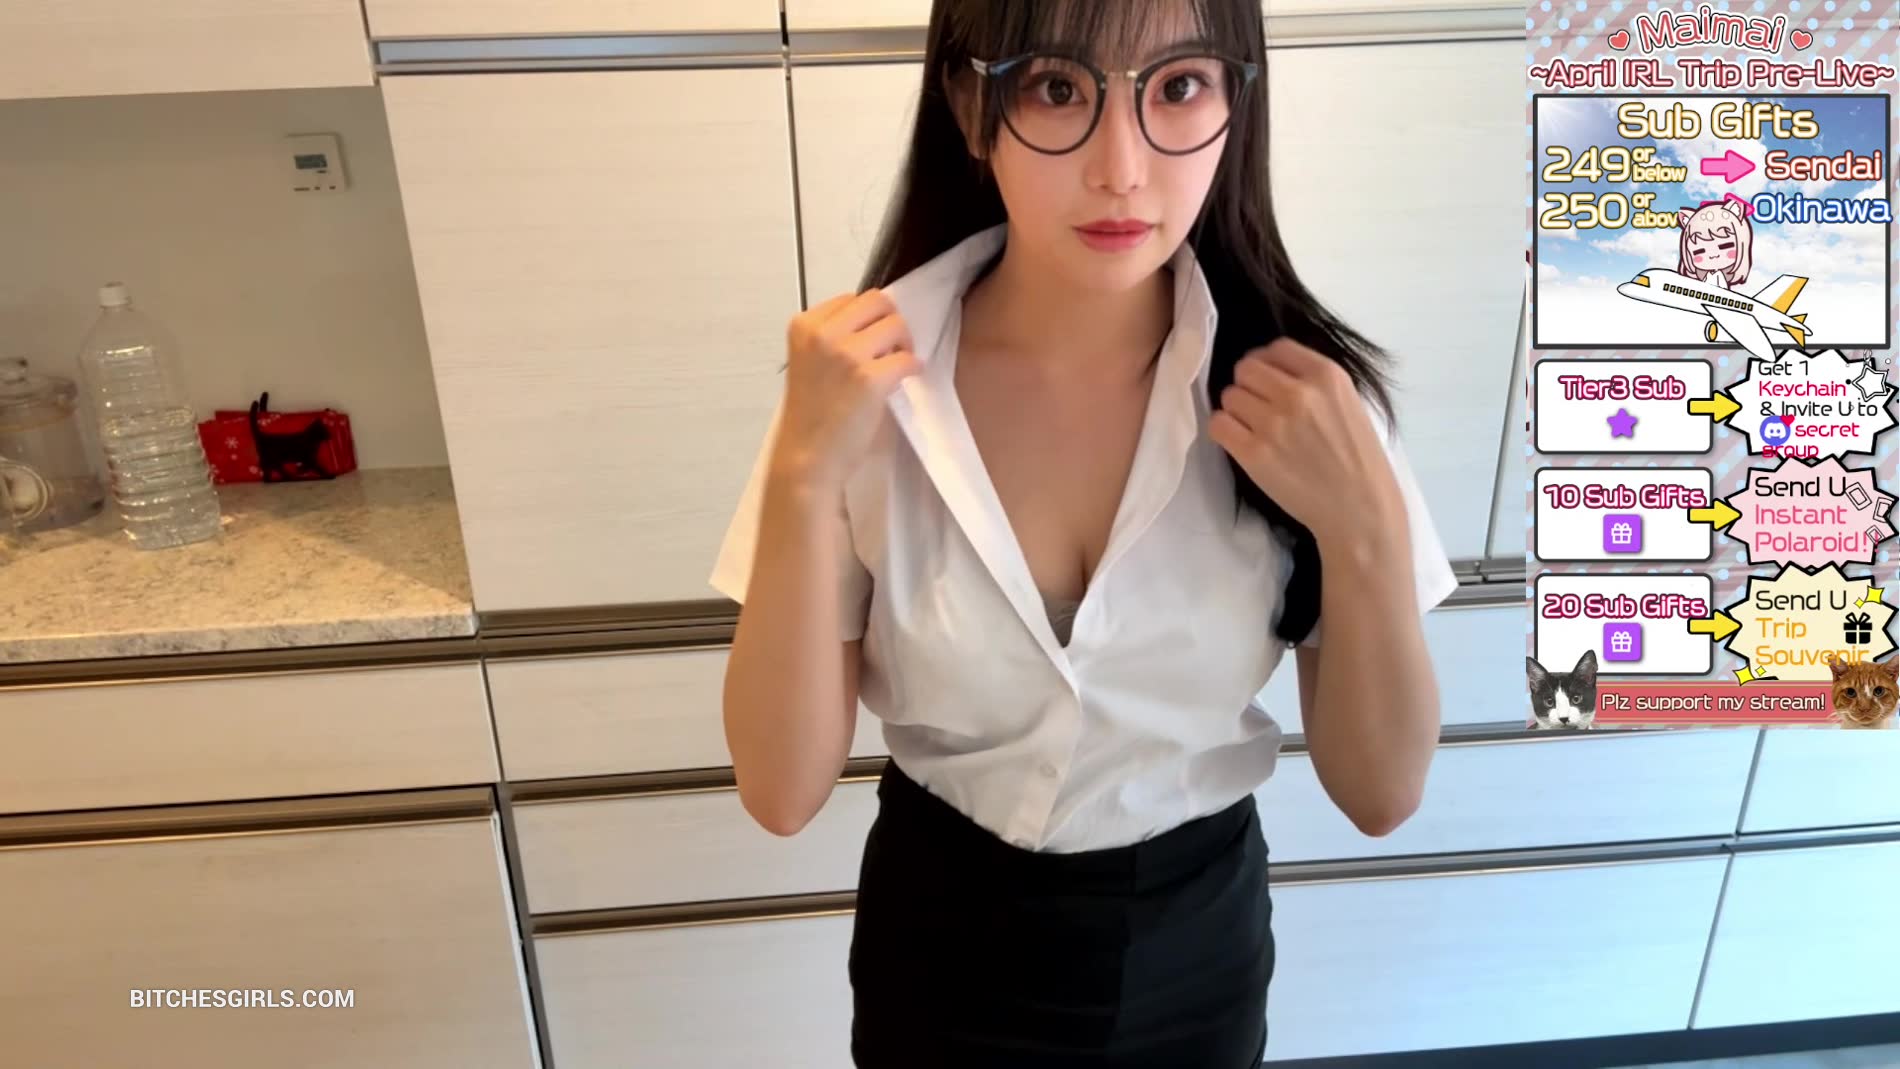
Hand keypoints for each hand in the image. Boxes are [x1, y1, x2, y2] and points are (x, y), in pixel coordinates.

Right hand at [772, 289, 922, 489]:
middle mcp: (823, 333)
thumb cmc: (811, 414)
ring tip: (895, 367)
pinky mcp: (870, 379)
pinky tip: (902, 382)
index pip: (850, 298)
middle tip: (892, 348)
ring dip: (903, 344)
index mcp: (803, 325)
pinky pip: (909, 359)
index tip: (869, 342)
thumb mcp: (809, 361)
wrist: (807, 458)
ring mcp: (847, 354)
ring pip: (897, 325)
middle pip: (877, 302)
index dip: (866, 319)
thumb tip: (877, 321)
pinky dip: (913, 368)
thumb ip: (832, 337)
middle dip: (890, 322)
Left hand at [1208, 339, 1403, 551]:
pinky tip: (1241, 441)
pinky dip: (1225, 430)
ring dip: (1237, 410)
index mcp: (1326, 375)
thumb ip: (1313, 381)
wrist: (1359, 508)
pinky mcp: (1254, 453)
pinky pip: (1218, 424)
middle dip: (1249, 385)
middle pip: (1246, 368)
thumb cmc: (1357, 458)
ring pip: (1229, 395)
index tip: (1269, 381)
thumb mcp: (1348, 402)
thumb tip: (1271, 368)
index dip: (1267, 363)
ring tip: (1255, 428)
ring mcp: (1273, 423)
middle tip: (1259, 407)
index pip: (1276, 348)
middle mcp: (1298, 393)